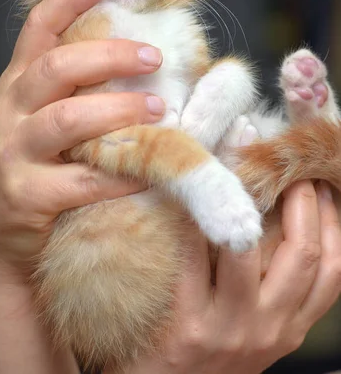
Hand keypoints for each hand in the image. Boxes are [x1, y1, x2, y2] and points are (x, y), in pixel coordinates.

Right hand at [0, 0, 163, 281]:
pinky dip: (120, 172)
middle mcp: (10, 109)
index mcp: (20, 83)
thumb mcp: (51, 120)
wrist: (5, 238)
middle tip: (155, 58)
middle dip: (110, 56)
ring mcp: (13, 151)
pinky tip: (149, 171)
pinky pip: (82, 179)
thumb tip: (147, 63)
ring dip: (119, 111)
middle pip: (57, 67)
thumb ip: (83, 92)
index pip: (39, 27)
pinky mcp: (25, 194)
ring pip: (68, 119)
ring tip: (159, 112)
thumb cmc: (43, 168)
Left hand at [118, 180, 340, 373]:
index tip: (322, 184)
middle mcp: (270, 328)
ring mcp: (230, 328)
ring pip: (249, 251)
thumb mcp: (256, 326)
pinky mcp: (189, 324)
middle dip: (300, 201)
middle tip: (288, 167)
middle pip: (302, 254)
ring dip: (245, 202)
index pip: (332, 270)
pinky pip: (194, 256)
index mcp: (292, 327)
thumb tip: (280, 217)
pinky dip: (195, 219)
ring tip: (241, 169)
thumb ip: (273, 285)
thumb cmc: (211, 348)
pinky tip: (194, 194)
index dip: (333, 220)